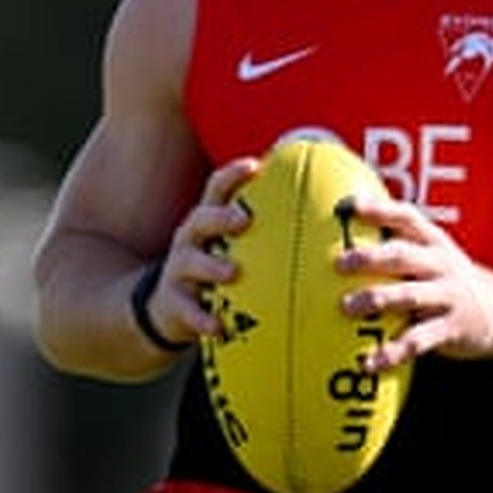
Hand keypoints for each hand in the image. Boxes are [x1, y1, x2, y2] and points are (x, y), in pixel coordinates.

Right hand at [144, 158, 256, 345]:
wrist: (170, 308)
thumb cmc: (217, 269)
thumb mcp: (232, 246)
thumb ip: (264, 232)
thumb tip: (322, 218)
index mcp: (208, 221)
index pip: (216, 189)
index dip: (232, 175)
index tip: (254, 166)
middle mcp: (190, 239)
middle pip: (200, 219)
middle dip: (220, 216)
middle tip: (244, 219)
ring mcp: (179, 270)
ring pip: (190, 262)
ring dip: (211, 265)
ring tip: (233, 272)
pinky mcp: (173, 302)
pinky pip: (187, 309)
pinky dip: (201, 317)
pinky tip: (217, 327)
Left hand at [335, 195, 492, 371]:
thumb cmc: (450, 282)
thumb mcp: (435, 256)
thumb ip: (401, 248)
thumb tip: (346, 244)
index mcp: (434, 242)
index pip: (406, 217)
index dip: (378, 210)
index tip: (348, 206)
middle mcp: (441, 264)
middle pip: (403, 255)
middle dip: (370, 258)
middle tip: (339, 264)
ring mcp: (448, 296)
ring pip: (409, 295)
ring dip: (376, 299)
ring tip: (347, 307)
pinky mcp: (451, 328)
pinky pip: (418, 340)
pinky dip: (392, 352)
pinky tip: (369, 362)